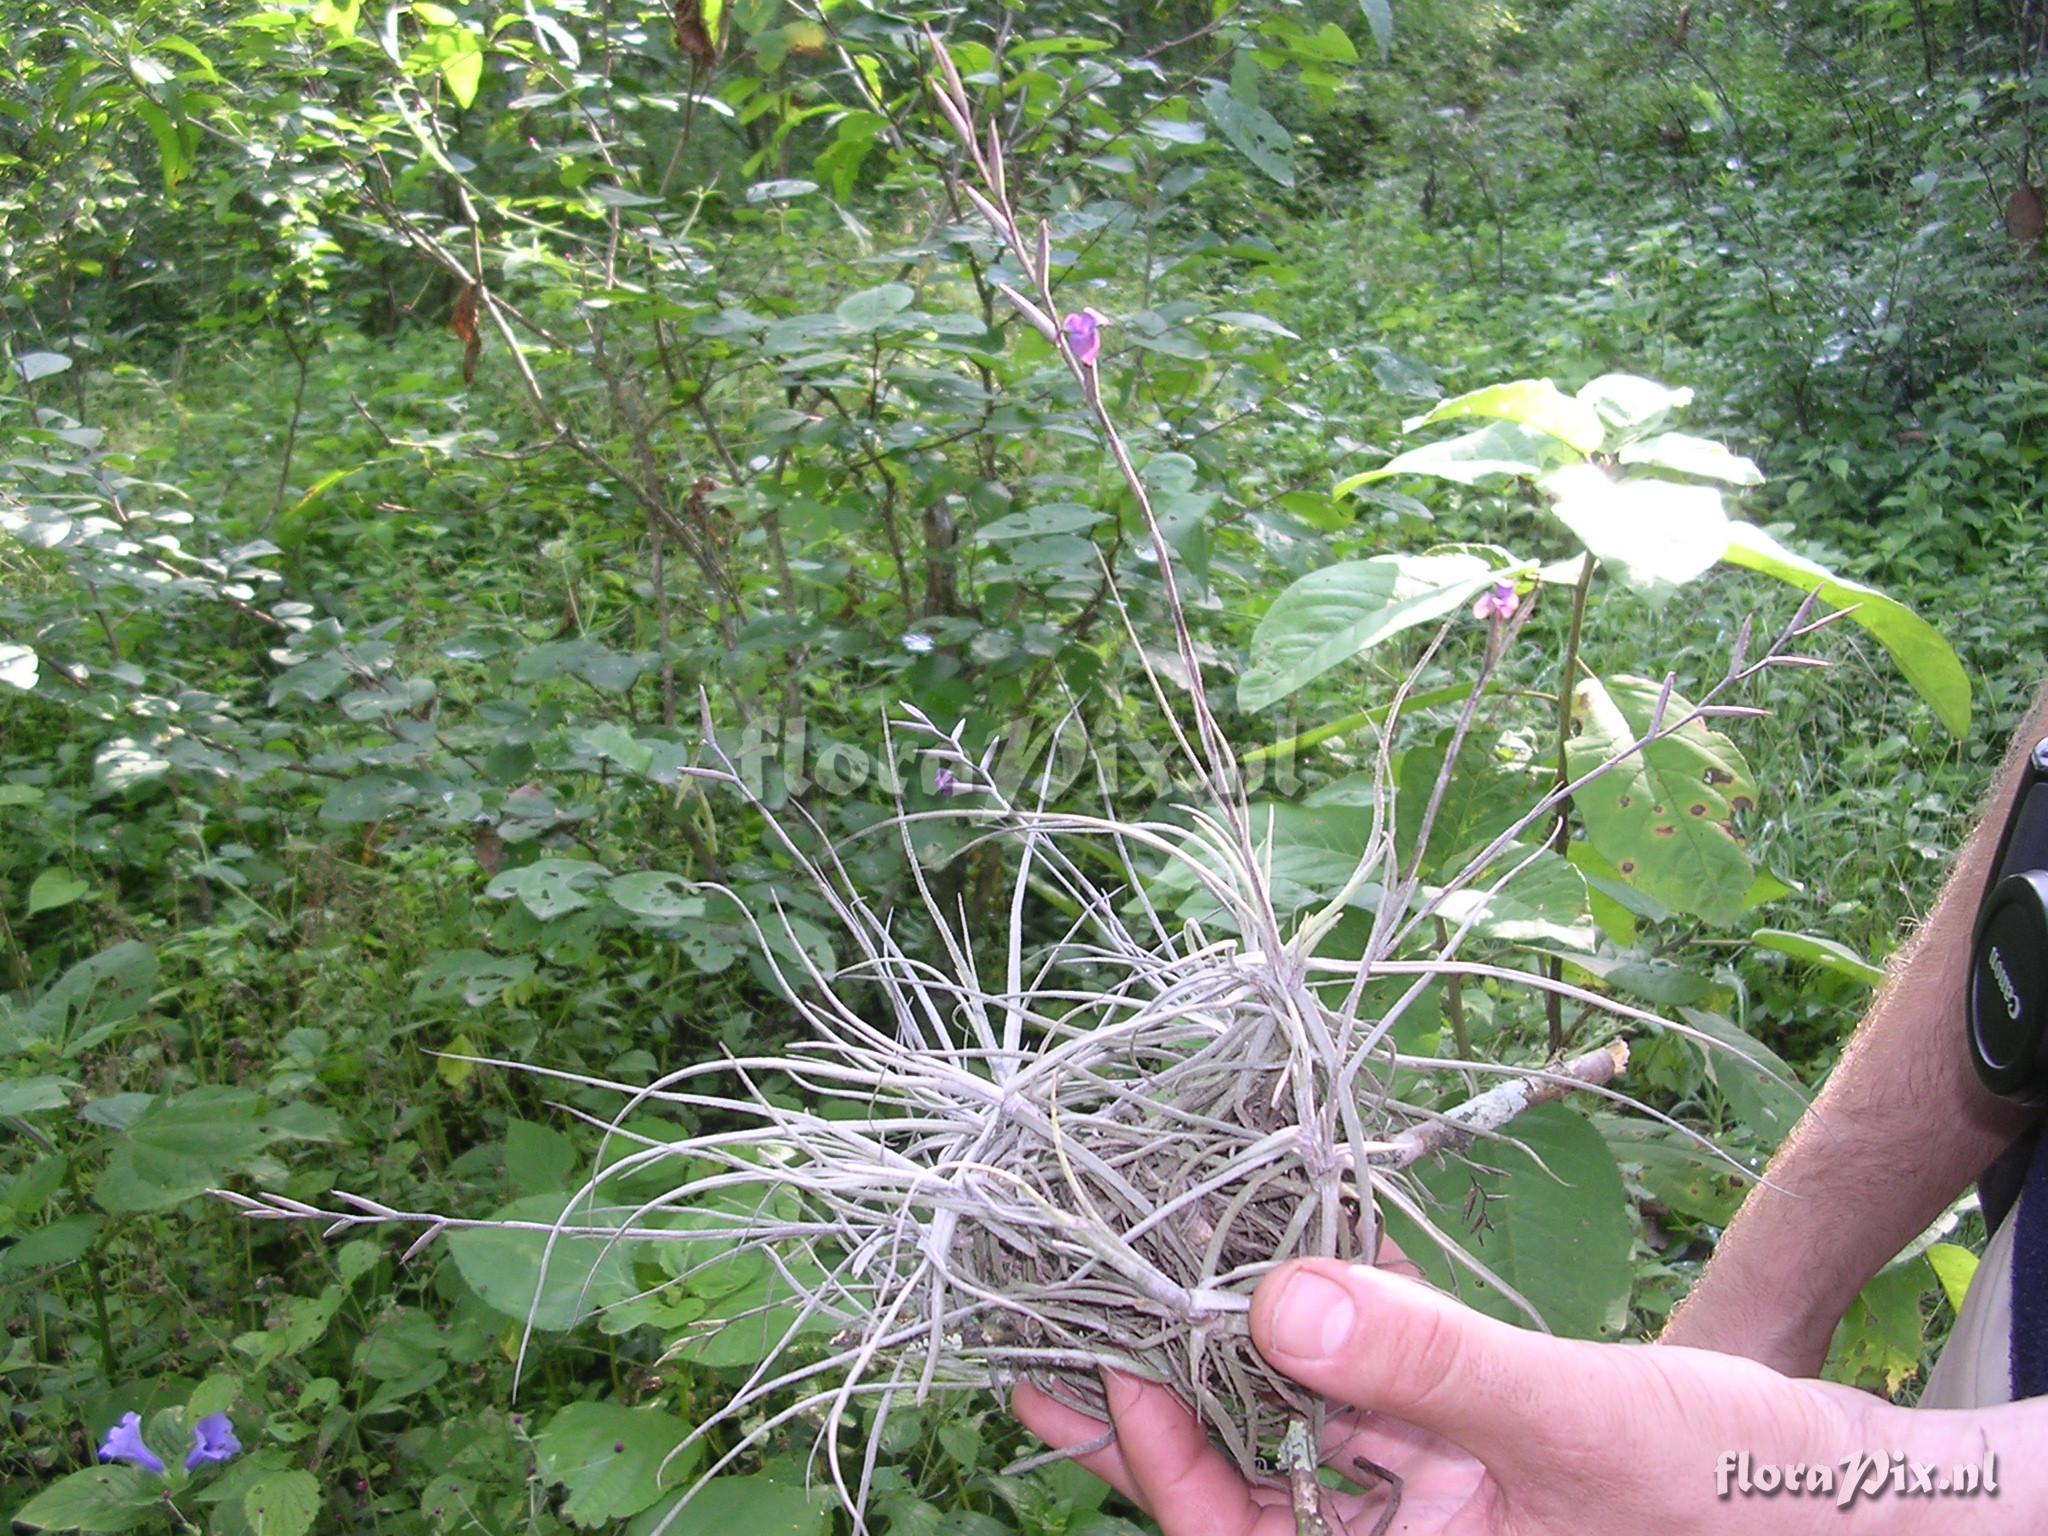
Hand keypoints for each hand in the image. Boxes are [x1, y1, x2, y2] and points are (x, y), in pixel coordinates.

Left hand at [1014, 1259, 1998, 1534]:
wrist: (1860, 1506)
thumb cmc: (1743, 1498)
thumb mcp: (1580, 1427)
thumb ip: (1433, 1367)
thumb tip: (1281, 1301)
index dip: (1155, 1458)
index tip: (1088, 1357)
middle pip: (1241, 1486)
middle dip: (1152, 1403)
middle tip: (1050, 1323)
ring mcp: (1436, 1509)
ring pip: (1298, 1428)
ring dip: (1231, 1351)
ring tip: (1142, 1269)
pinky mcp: (1467, 1455)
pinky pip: (1372, 1395)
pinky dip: (1333, 1331)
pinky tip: (1294, 1261)